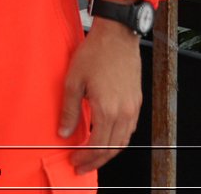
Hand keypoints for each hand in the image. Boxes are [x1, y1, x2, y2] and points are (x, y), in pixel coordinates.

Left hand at [60, 17, 141, 172]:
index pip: (97, 145)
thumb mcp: (73, 81)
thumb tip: (64, 132)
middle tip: (82, 165)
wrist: (117, 36)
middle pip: (112, 148)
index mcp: (107, 109)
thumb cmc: (95, 54)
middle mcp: (124, 112)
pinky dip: (118, 140)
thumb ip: (69, 110)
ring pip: (123, 141)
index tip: (75, 161)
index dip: (86, 157)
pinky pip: (129, 129)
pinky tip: (107, 139)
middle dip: (96, 160)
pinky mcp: (137, 101)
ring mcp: (133, 107)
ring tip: (93, 156)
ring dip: (108, 152)